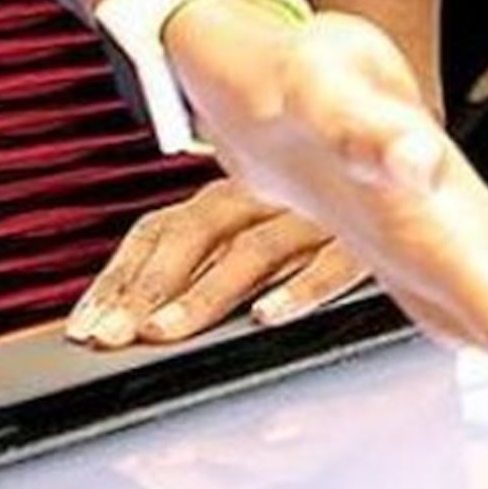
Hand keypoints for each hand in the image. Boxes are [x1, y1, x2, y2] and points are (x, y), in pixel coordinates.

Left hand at [66, 177, 363, 347]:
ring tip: (166, 331)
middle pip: (196, 234)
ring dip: (205, 293)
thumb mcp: (259, 226)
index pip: (159, 230)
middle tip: (113, 336)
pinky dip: (300, 287)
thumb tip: (138, 320)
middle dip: (147, 289)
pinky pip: (333, 261)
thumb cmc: (324, 202)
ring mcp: (315, 214)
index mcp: (230, 195)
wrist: (400, 153)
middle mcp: (266, 198)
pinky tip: (269, 315)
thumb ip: (208, 265)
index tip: (86, 324)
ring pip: (251, 251)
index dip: (119, 278)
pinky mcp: (366, 234)